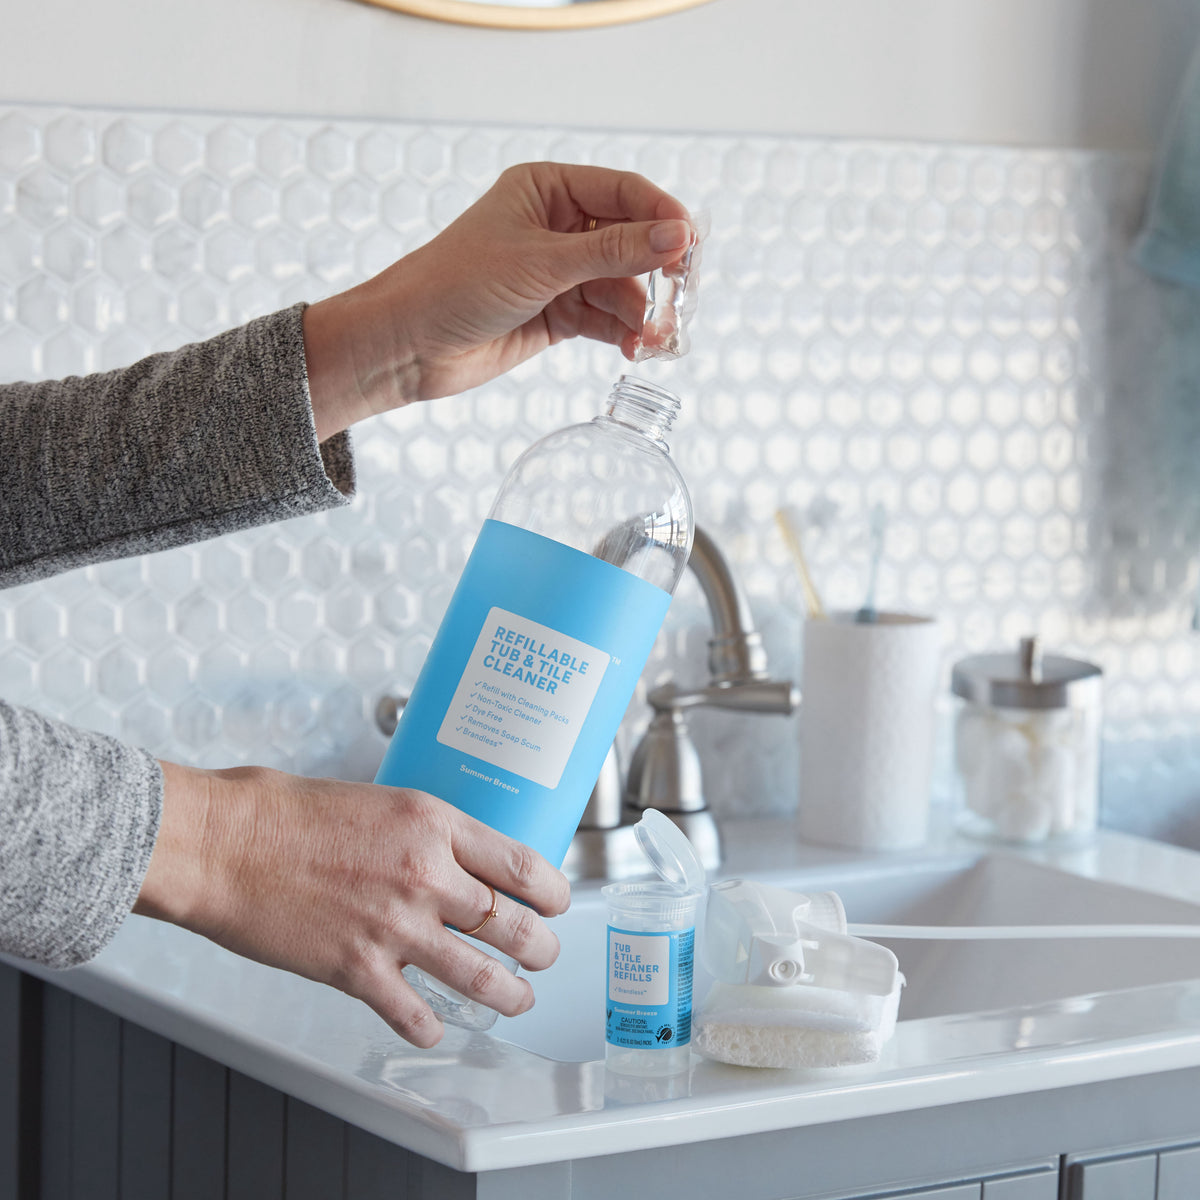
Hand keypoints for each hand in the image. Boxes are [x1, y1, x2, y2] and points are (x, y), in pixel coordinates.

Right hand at [135, 761, 570, 1047]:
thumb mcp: (379, 802)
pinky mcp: (357, 968)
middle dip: (539, 947)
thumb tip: (457, 860)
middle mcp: (425, 875)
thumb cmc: (287, 814)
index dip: (552, 891)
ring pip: (479, 976)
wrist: (226, 842)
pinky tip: (435, 1026)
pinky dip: (431, 1025)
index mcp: (433, 825)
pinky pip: (413, 1012)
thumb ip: (424, 834)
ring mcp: (394, 926)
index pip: (521, 863)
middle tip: (544, 954)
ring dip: (508, 994)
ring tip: (518, 1000)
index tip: (558, 902)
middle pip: (511, 923)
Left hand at [302, 162, 693, 438]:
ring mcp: (558, 273)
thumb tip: (678, 235)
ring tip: (655, 338)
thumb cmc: (457, 284)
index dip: (662, 217)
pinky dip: (624, 333)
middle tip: (681, 300)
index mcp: (548, 189)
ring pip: (621, 286)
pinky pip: (606, 318)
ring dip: (642, 312)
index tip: (691, 247)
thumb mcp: (542, 263)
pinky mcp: (557, 314)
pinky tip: (636, 348)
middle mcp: (558, 227)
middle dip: (656, 273)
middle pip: (631, 242)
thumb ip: (614, 251)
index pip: (624, 193)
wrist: (410, 344)